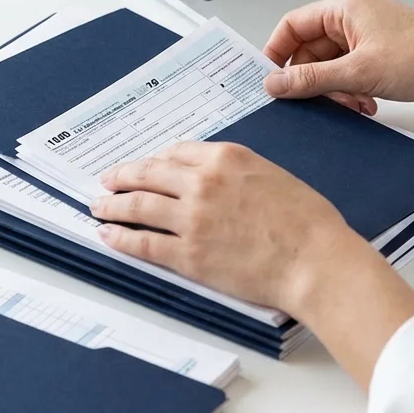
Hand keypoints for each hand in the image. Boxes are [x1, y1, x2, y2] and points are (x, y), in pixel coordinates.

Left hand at [94, 140, 413, 389]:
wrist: (314, 259)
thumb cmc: (306, 221)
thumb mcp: (271, 175)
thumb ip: (236, 172)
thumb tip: (213, 179)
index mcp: (226, 157)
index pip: (175, 152)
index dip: (154, 160)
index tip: (145, 166)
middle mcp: (202, 182)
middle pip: (148, 174)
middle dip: (122, 176)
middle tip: (107, 180)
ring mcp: (192, 219)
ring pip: (138, 205)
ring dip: (113, 205)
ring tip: (98, 206)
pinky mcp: (188, 254)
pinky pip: (143, 242)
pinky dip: (121, 237)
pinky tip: (109, 235)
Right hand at [261, 0, 413, 114]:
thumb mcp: (358, 71)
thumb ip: (311, 78)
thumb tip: (274, 84)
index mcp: (345, 8)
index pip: (293, 25)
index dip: (277, 53)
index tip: (269, 81)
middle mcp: (355, 20)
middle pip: (311, 51)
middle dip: (312, 80)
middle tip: (315, 103)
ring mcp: (370, 40)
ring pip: (332, 68)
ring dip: (336, 91)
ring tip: (353, 104)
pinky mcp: (383, 61)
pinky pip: (352, 78)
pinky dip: (353, 94)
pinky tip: (368, 106)